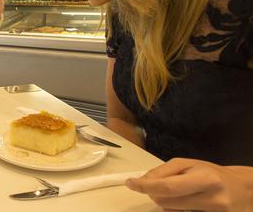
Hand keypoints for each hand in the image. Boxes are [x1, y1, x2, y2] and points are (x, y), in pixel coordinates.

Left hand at [126, 158, 252, 211]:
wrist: (244, 190)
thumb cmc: (213, 174)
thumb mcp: (189, 164)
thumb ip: (164, 171)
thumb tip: (143, 180)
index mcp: (205, 179)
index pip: (168, 187)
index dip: (145, 186)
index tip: (130, 183)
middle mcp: (212, 199)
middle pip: (166, 202)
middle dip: (154, 193)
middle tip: (156, 186)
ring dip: (165, 203)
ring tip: (179, 194)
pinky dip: (176, 211)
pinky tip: (187, 204)